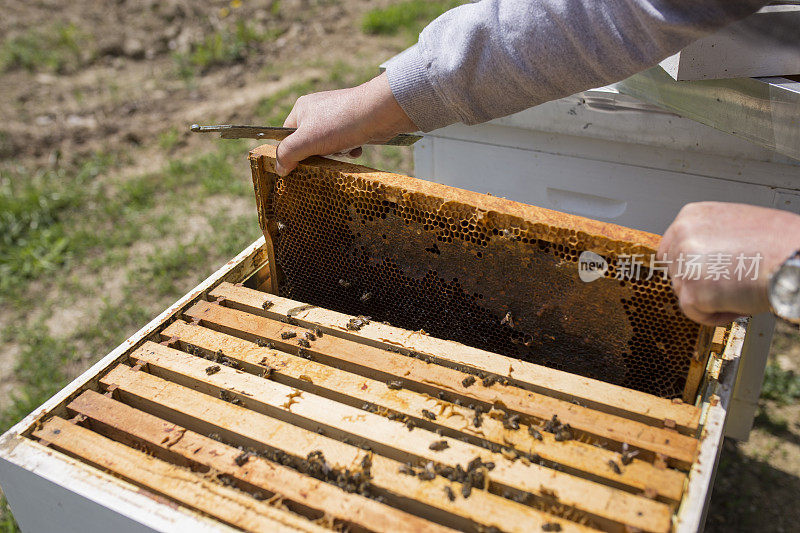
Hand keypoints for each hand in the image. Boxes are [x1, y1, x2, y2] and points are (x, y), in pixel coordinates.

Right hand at [275, 72, 416, 175]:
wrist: (378, 113)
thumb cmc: (339, 123)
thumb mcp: (306, 140)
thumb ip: (287, 154)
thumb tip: (279, 168)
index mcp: (301, 109)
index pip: (286, 136)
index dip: (292, 153)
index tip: (299, 165)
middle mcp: (317, 109)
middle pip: (309, 143)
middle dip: (318, 154)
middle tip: (325, 157)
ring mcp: (336, 115)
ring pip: (328, 145)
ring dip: (335, 153)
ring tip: (344, 149)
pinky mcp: (353, 123)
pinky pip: (345, 142)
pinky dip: (349, 149)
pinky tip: (356, 148)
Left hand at [658, 202, 799, 324]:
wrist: (797, 259)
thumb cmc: (781, 243)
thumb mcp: (737, 223)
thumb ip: (711, 236)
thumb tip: (703, 255)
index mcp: (692, 216)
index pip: (671, 247)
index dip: (688, 265)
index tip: (702, 273)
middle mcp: (683, 235)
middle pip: (674, 271)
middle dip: (695, 283)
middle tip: (723, 286)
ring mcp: (684, 263)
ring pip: (683, 292)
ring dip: (707, 299)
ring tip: (738, 292)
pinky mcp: (692, 291)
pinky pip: (693, 312)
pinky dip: (713, 316)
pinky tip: (736, 306)